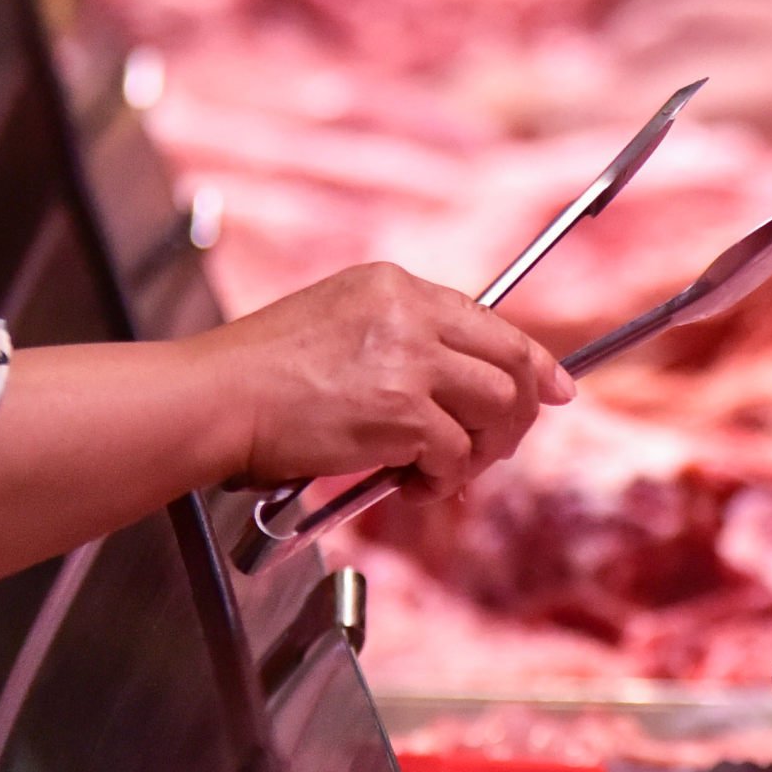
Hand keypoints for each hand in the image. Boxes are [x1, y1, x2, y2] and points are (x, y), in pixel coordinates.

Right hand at [210, 264, 569, 494]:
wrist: (216, 398)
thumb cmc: (257, 373)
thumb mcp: (335, 323)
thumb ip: (397, 339)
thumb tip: (454, 381)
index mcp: (394, 287)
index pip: (490, 322)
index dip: (532, 362)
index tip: (556, 389)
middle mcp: (411, 315)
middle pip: (509, 367)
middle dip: (514, 419)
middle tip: (490, 452)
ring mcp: (409, 362)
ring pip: (495, 410)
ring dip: (478, 453)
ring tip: (440, 474)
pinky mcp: (401, 412)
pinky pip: (455, 454)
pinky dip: (441, 479)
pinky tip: (410, 485)